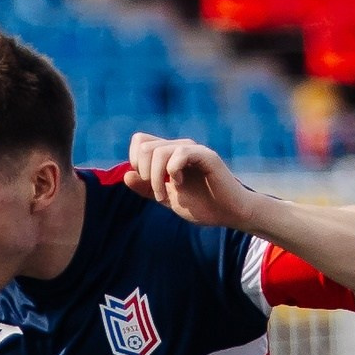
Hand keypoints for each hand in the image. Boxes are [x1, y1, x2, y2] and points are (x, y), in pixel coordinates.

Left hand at [122, 134, 258, 227]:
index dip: (135, 161)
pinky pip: (180, 153)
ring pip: (158, 151)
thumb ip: (146, 188)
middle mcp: (179, 147)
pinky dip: (173, 171)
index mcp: (169, 154)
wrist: (228, 213)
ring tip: (166, 195)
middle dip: (144, 173)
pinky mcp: (206, 155)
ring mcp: (192, 150)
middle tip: (157, 194)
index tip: (145, 182)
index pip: (140, 141)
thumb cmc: (202, 205)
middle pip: (145, 146)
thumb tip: (126, 175)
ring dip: (156, 178)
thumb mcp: (167, 199)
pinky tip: (180, 183)